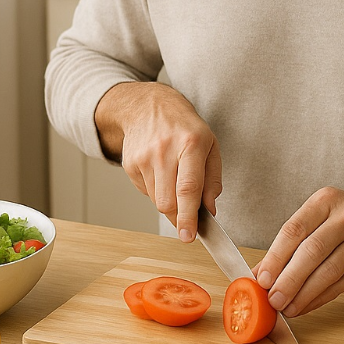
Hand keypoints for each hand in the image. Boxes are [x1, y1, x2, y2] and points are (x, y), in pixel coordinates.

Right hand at [94, 82, 221, 241]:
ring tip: (174, 179)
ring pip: (156, 201)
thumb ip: (213, 179)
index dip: (188, 216)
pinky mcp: (130, 164)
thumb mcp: (210, 145)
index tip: (189, 236)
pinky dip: (156, 190)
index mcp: (190, 144)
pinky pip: (146, 192)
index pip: (188, 188)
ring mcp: (143, 158)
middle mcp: (164, 150)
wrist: (148, 106)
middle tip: (188, 216)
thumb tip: (210, 210)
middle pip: (168, 202)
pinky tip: (160, 172)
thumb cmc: (185, 127)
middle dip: (179, 216)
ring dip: (168, 202)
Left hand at [254, 183, 343, 316]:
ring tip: (286, 308)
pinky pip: (340, 285)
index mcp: (326, 200)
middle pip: (311, 252)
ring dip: (303, 294)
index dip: (275, 257)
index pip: (294, 229)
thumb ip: (290, 242)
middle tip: (272, 299)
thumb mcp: (319, 216)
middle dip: (288, 280)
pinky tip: (304, 306)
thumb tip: (260, 273)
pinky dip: (319, 299)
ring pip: (327, 272)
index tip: (262, 278)